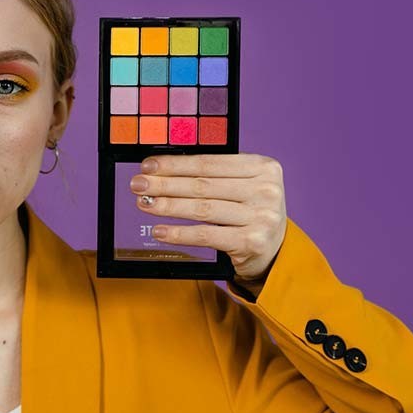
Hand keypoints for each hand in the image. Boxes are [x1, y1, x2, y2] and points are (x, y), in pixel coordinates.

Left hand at [131, 154, 286, 285]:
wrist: (275, 250)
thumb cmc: (250, 211)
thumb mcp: (242, 186)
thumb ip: (213, 174)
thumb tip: (162, 169)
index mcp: (264, 167)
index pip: (209, 162)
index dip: (175, 163)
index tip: (148, 165)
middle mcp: (266, 190)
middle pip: (203, 185)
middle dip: (165, 184)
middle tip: (138, 184)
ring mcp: (262, 217)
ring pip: (202, 209)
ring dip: (167, 206)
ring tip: (144, 203)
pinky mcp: (252, 242)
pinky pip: (206, 235)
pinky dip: (178, 233)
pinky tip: (158, 231)